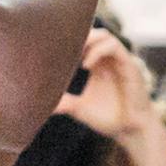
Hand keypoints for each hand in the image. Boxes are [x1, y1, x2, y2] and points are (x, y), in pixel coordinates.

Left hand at [55, 28, 158, 143]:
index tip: (51, 52)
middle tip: (59, 50)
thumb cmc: (108, 118)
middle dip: (77, 37)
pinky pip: (115, 48)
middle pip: (94, 33)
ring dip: (88, 41)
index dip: (69, 42)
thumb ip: (62, 102)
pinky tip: (85, 65)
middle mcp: (109, 60)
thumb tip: (34, 106)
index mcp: (97, 65)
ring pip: (105, 36)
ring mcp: (120, 62)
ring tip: (72, 57)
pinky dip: (98, 51)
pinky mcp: (130, 67)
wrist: (131, 131)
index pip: (85, 41)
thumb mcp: (78, 108)